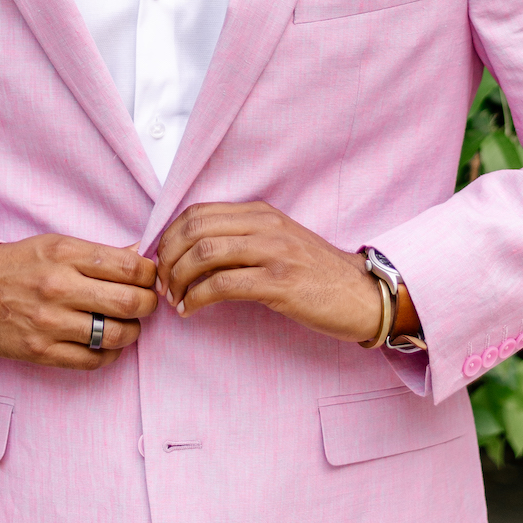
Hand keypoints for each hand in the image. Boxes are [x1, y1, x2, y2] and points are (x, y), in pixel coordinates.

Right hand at [0, 236, 157, 369]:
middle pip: (128, 301)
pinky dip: (109, 355)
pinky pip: (92, 360)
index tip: (149, 278)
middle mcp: (58, 287)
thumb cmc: (17, 265)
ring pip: (115, 334)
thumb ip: (99, 254)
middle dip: (148, 304)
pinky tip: (107, 345)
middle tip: (145, 303)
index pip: (129, 265)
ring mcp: (49, 322)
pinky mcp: (40, 351)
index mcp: (65, 253)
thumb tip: (142, 255)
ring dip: (132, 332)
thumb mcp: (55, 245)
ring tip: (127, 325)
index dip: (149, 274)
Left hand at [155, 202, 419, 344]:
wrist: (362, 294)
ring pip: (205, 254)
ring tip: (175, 300)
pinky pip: (223, 285)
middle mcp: (265, 225)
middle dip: (168, 259)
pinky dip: (198, 299)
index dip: (168, 236)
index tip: (160, 262)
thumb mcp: (277, 243)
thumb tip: (190, 252)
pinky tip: (191, 311)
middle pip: (194, 230)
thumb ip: (240, 240)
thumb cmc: (316, 274)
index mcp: (260, 212)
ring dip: (179, 280)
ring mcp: (274, 252)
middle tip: (162, 285)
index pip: (196, 212)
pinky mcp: (280, 282)